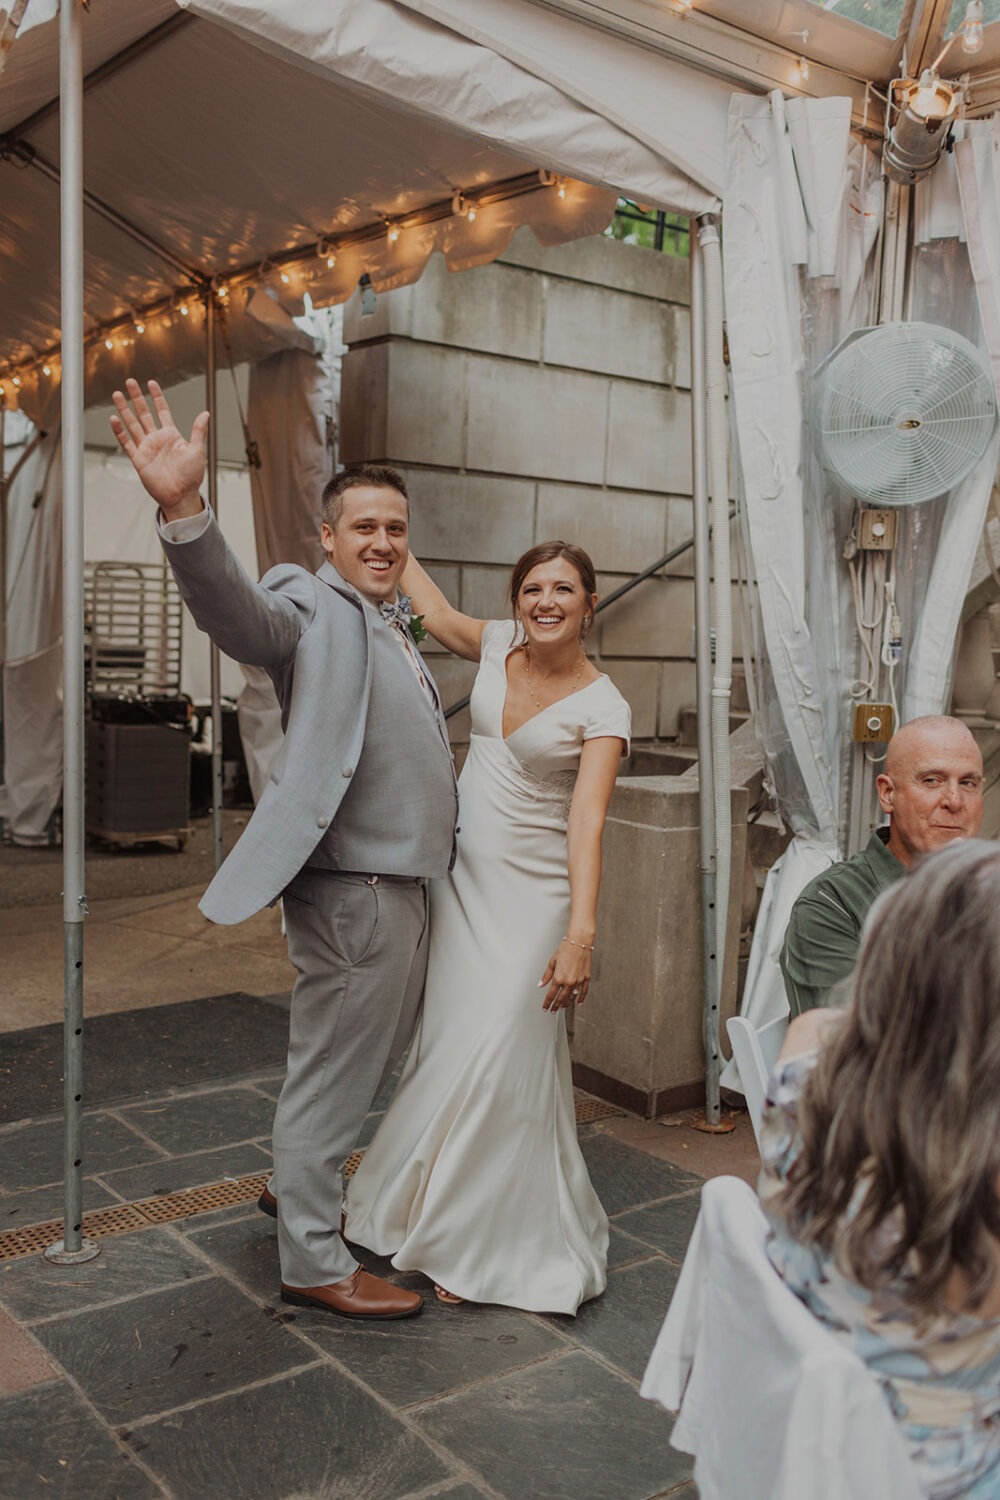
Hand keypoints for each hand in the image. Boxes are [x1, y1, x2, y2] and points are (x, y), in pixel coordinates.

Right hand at [109, 378, 208, 518]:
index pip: (162, 411)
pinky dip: (120, 431)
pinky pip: (127, 442)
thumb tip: (205, 413)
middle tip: (130, 382)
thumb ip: (199, 431)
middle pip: (143, 413)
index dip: (157, 397)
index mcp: (171, 435)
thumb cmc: (191, 476)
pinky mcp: (138, 459)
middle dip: (137, 397)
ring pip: (132, 424)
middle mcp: (157, 439)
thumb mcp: (198, 451)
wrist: (181, 496)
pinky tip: (114, 419)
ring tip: (117, 394)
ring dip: (125, 410)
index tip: (151, 383)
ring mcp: (146, 448)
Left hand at [539, 939, 590, 1011]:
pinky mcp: (586, 979)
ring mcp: (578, 981)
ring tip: (563, 1007)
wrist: (579, 943)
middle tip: (553, 1010)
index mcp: (559, 977)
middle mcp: (569, 981)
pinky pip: (583, 992)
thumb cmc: (566, 949)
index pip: (551, 995)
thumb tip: (541, 984)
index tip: (545, 1007)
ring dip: (566, 1003)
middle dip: (556, 1006)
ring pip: (572, 997)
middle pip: (561, 998)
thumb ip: (546, 975)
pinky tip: (578, 1002)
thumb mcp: (552, 962)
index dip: (547, 1003)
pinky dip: (580, 998)